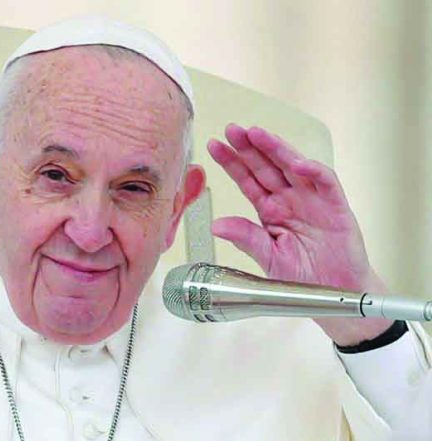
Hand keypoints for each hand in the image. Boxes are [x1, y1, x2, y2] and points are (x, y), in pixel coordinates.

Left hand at [208, 124, 392, 345]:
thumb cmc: (302, 277)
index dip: (232, 162)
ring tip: (257, 134)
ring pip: (293, 166)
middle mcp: (289, 200)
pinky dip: (314, 171)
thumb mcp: (267, 258)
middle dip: (249, 147)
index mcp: (270, 210)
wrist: (334, 294)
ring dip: (276, 149)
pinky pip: (326, 182)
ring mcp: (312, 200)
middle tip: (232, 129)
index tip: (213, 146)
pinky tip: (297, 163)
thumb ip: (246, 238)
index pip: (247, 180)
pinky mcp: (336, 206)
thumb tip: (216, 225)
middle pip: (266, 166)